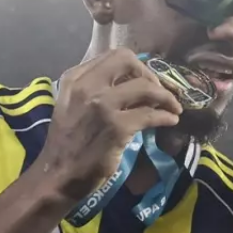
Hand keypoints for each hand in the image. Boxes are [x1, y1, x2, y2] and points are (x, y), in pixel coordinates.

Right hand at [38, 48, 183, 202]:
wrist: (57, 175)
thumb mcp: (73, 106)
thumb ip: (95, 91)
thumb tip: (131, 85)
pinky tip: (171, 121)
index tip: (147, 81)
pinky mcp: (117, 127)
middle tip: (161, 92)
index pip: (113, 57)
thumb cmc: (67, 144)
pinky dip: (166, 116)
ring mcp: (102, 105)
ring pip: (145, 87)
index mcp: (75, 79)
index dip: (137, 67)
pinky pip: (150, 114)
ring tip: (174, 107)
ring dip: (166, 96)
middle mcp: (87, 86)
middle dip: (151, 74)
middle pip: (129, 61)